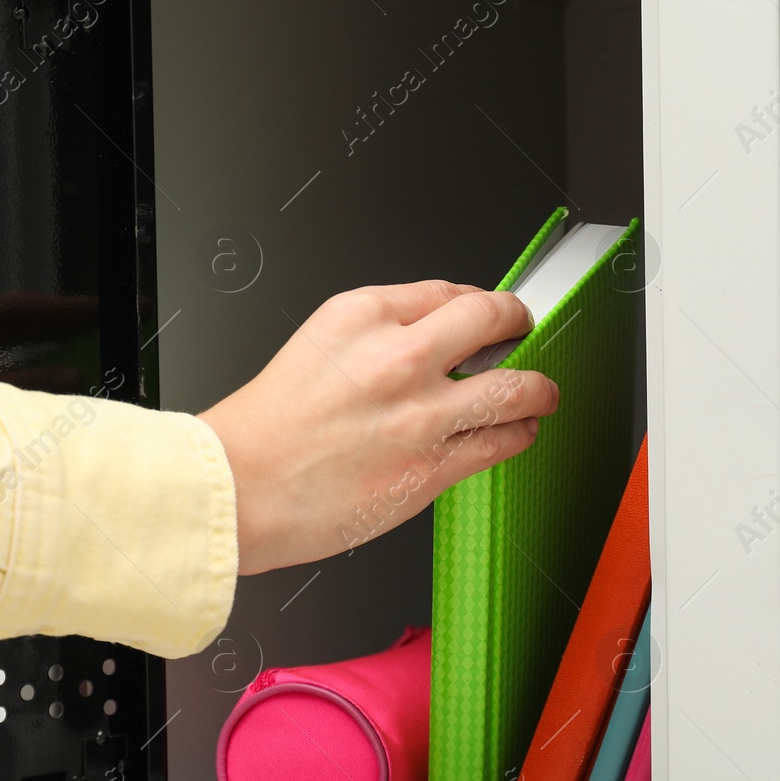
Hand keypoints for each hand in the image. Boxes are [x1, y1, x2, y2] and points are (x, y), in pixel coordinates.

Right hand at [198, 281, 559, 574]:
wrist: (237, 488)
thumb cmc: (263, 427)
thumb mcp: (316, 342)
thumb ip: (377, 331)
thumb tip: (435, 330)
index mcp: (363, 315)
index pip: (446, 291)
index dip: (476, 302)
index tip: (487, 312)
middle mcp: (398, 356)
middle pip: (491, 318)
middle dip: (518, 322)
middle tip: (524, 331)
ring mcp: (421, 414)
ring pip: (515, 386)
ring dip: (538, 387)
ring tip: (542, 391)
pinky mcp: (431, 468)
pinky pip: (501, 441)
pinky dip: (520, 432)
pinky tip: (520, 431)